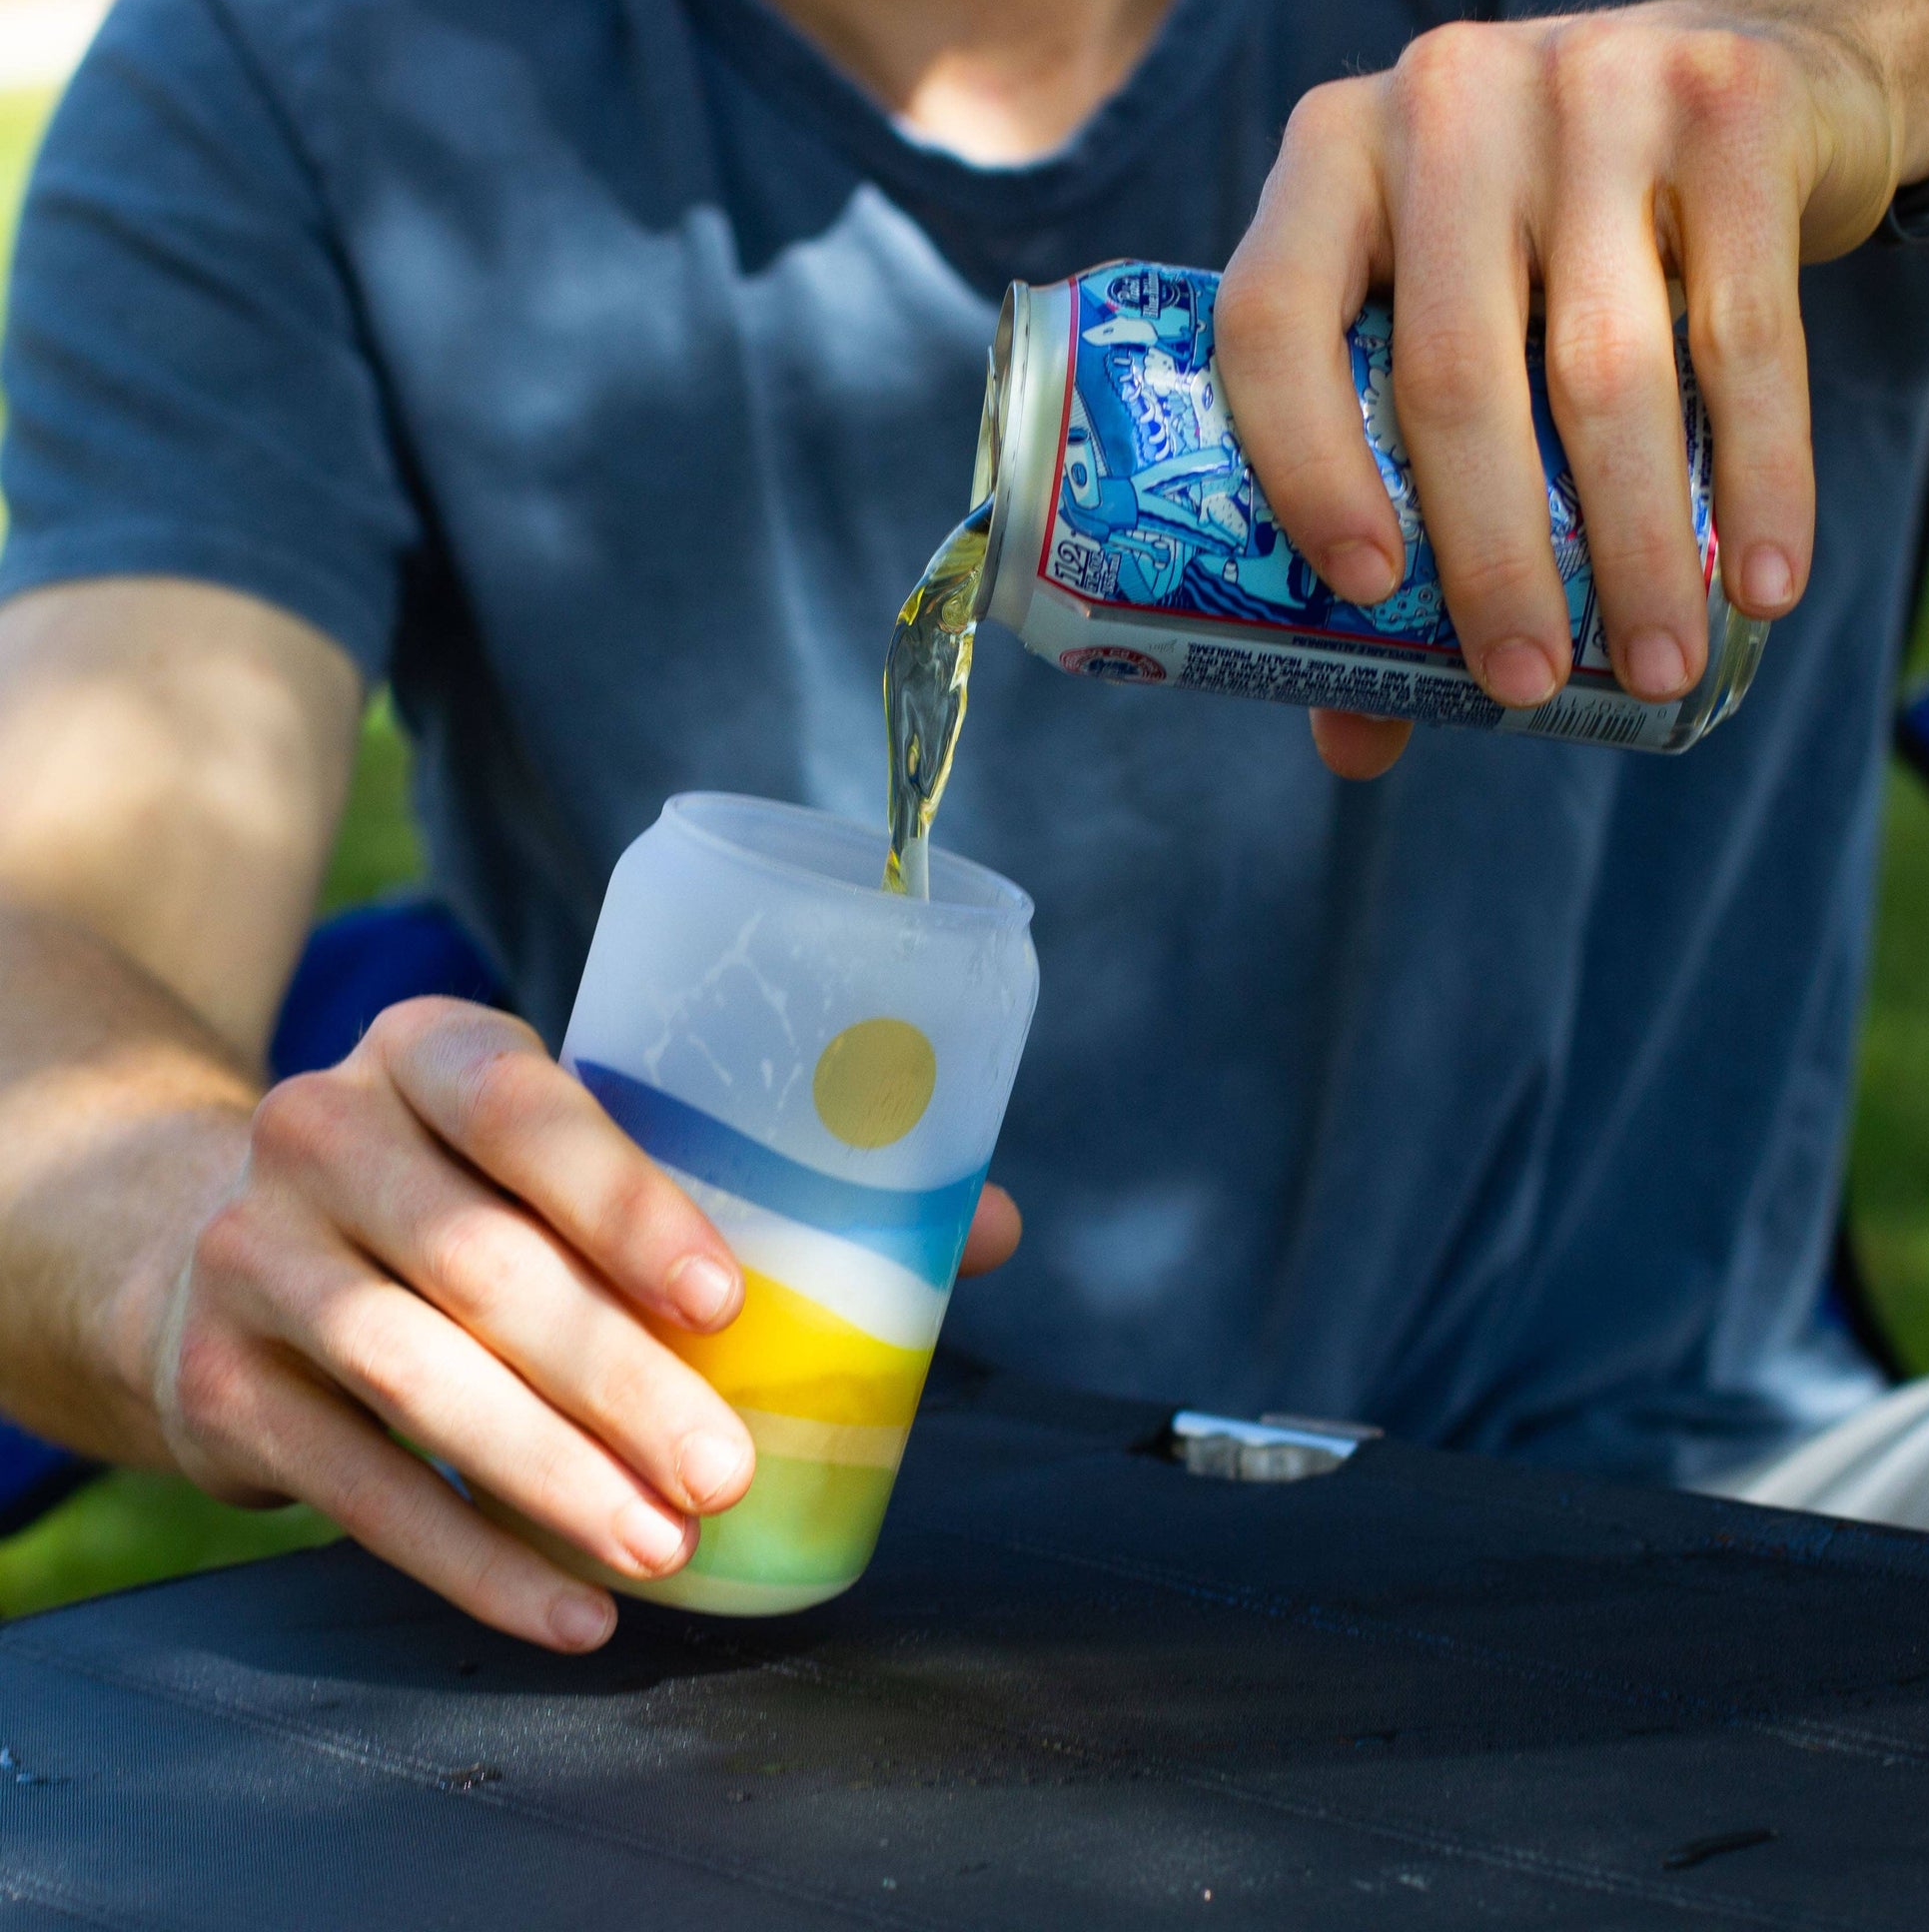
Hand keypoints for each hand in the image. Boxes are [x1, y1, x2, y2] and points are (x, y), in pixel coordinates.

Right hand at [152, 997, 1020, 1650]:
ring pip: (415, 1377)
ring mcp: (258, 1256)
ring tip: (665, 1547)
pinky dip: (470, 1559)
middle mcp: (324, 1131)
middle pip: (480, 1265)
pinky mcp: (222, 1383)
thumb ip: (750, 1173)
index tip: (727, 1300)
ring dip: (550, 1477)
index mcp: (433, 1048)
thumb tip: (982, 1226)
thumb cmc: (467, 1184)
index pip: (524, 1104)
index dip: (624, 1199)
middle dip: (616, 1379)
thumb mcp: (565, 1141)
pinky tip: (573, 1611)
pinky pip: (353, 1487)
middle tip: (725, 1469)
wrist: (215, 1236)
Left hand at [1215, 0, 1928, 779]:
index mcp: (1326, 165)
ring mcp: (1587, 93)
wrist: (1725, 71)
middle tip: (1526, 683)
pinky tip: (1760, 585)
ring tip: (1653, 665)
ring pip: (1603, 370)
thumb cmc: (1534, 251)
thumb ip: (1384, 499)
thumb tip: (1353, 737)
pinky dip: (1760, 478)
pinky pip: (1745, 333)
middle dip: (1492, 562)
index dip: (1305, 471)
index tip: (1368, 597)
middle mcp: (1441, 109)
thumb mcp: (1435, 324)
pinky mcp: (1729, 111)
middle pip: (1450, 376)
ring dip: (1635, 549)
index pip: (1273, 325)